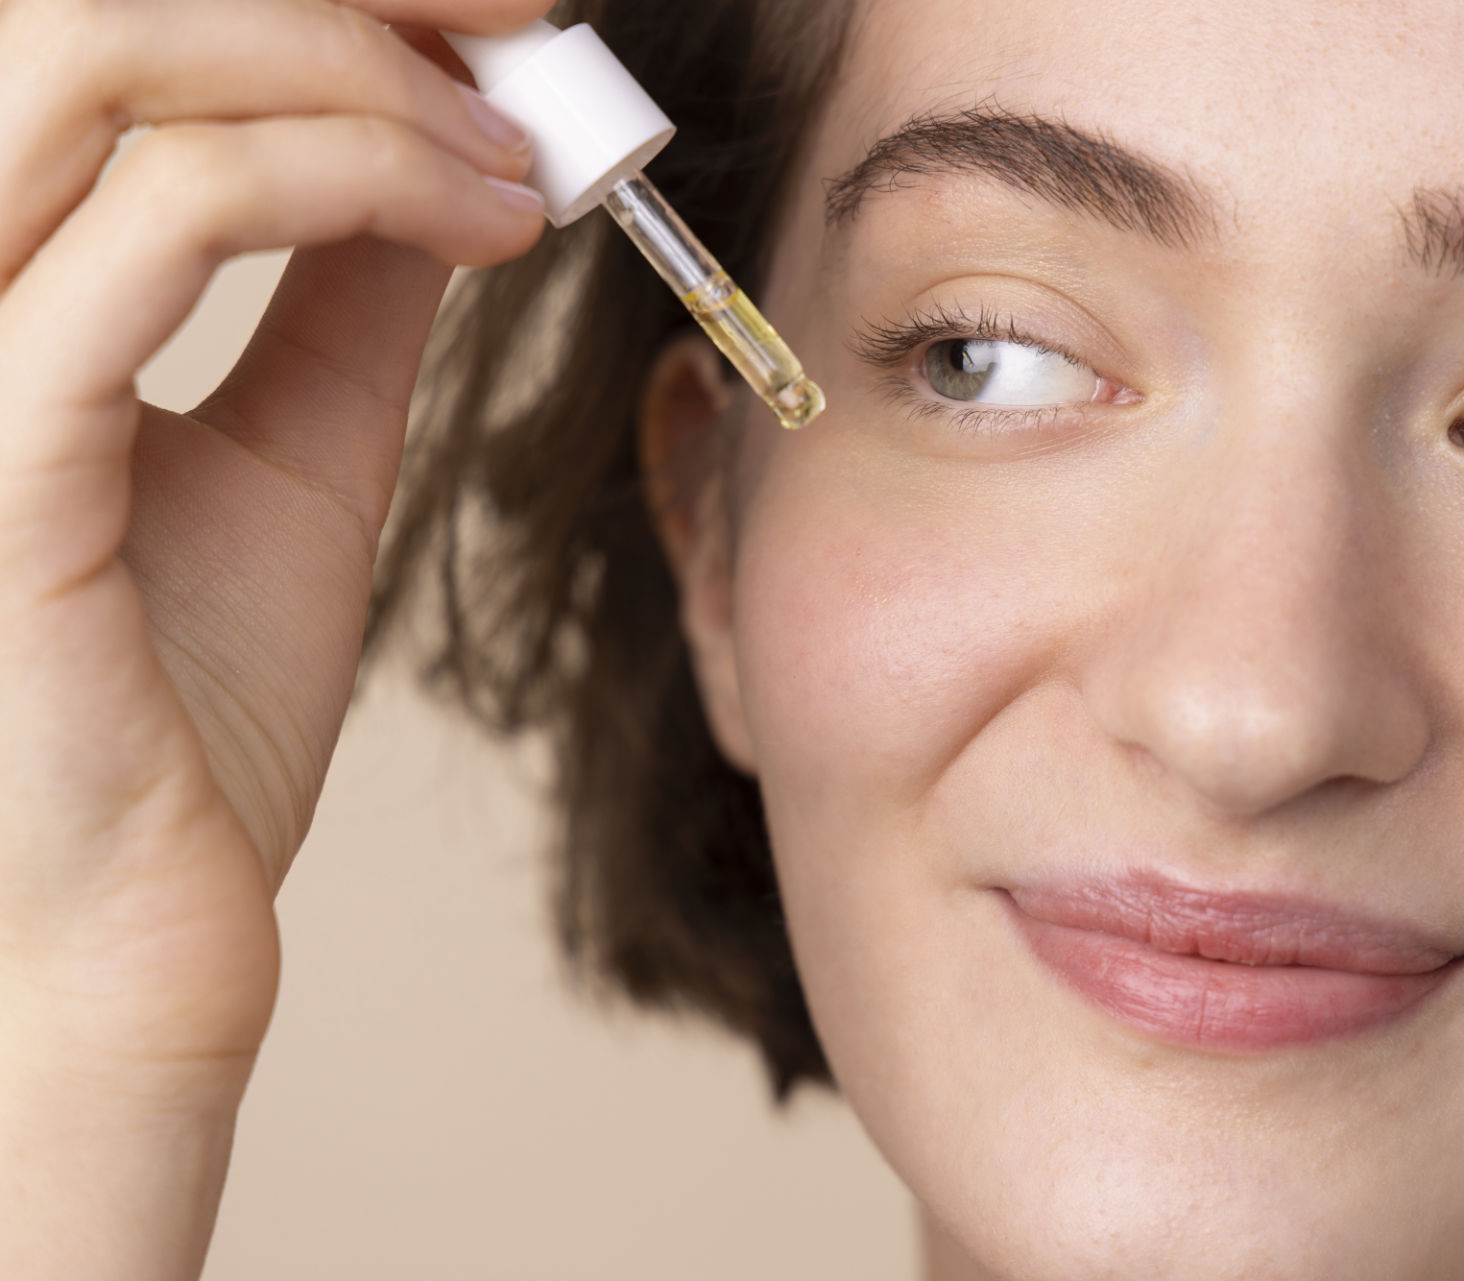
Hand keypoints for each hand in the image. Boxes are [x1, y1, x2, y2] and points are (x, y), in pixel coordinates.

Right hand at [0, 1, 548, 1274]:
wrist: (139, 921)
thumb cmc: (185, 710)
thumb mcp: (288, 452)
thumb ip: (338, 288)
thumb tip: (442, 137)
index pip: (88, 28)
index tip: (483, 5)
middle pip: (78, 0)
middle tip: (519, 23)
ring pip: (93, 55)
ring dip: (343, 64)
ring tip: (509, 153)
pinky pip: (162, 218)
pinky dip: (350, 177)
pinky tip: (483, 226)